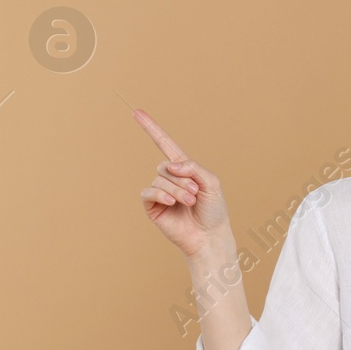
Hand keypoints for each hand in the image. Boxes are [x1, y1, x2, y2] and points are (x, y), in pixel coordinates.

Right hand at [134, 109, 231, 257]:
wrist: (209, 236)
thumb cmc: (213, 210)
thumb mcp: (211, 182)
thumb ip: (193, 167)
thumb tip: (170, 165)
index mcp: (184, 169)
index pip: (165, 144)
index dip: (151, 128)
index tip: (137, 112)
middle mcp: (170, 178)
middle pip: (165, 165)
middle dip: (181, 178)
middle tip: (195, 193)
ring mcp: (160, 193)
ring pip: (160, 179)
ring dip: (176, 190)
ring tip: (189, 202)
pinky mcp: (152, 207)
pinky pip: (149, 192)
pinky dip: (161, 195)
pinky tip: (172, 203)